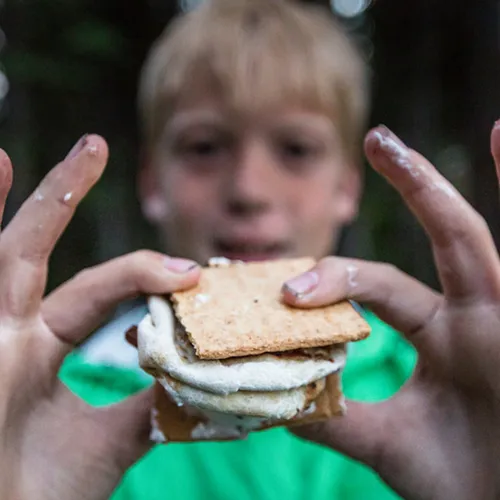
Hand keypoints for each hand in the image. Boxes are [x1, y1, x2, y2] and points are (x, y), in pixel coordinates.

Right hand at [0, 135, 199, 499]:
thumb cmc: (41, 494)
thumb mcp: (113, 441)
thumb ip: (155, 405)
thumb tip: (218, 385)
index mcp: (44, 347)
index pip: (99, 292)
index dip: (143, 275)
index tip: (191, 274)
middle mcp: (6, 333)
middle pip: (36, 249)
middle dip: (62, 196)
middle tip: (94, 144)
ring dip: (2, 205)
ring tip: (3, 154)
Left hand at [283, 122, 499, 499]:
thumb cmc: (464, 482)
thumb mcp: (388, 443)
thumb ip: (332, 416)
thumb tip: (270, 396)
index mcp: (441, 334)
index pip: (380, 285)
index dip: (335, 280)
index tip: (289, 291)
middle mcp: (478, 316)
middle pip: (444, 236)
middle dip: (415, 184)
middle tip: (377, 138)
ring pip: (482, 242)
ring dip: (470, 186)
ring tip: (480, 132)